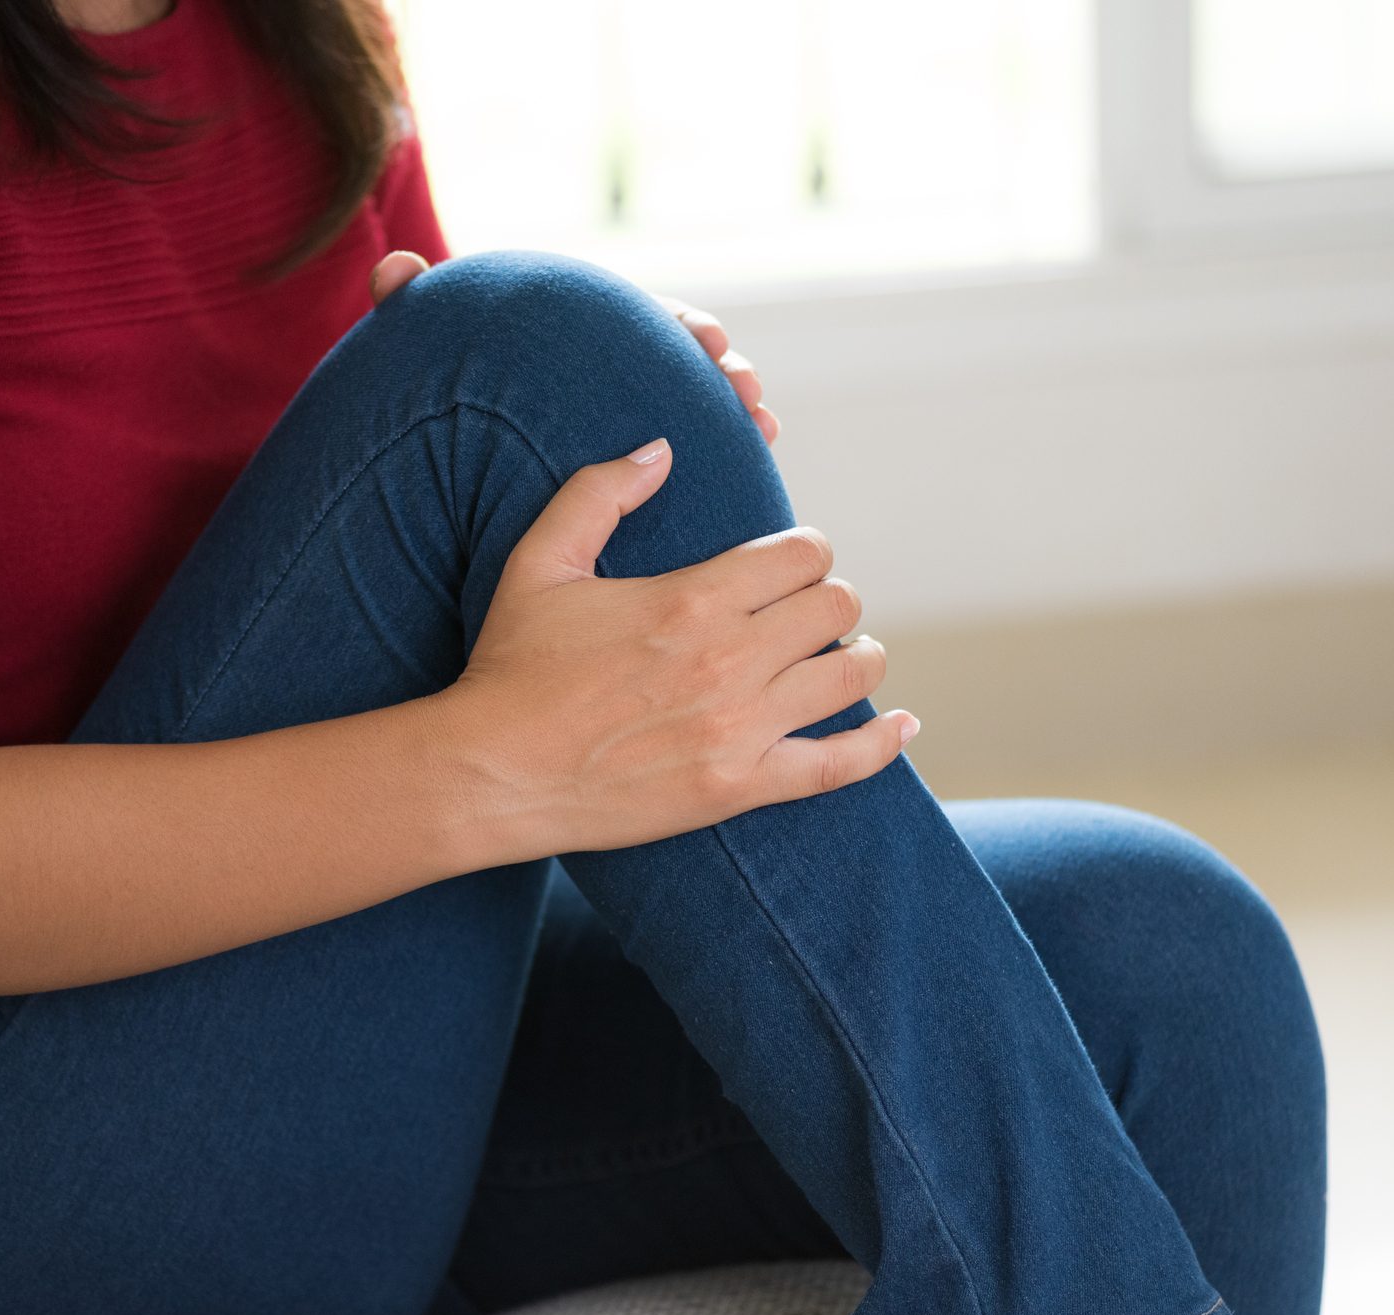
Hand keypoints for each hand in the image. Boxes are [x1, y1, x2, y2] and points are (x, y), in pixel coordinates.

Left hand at [367, 252, 779, 443]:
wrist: (440, 467)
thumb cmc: (437, 400)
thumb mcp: (423, 354)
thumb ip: (409, 307)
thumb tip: (396, 266)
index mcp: (582, 339)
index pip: (646, 320)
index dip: (684, 327)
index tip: (709, 337)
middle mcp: (616, 381)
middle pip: (688, 368)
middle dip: (727, 373)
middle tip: (747, 392)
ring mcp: (629, 429)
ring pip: (700, 416)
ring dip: (739, 419)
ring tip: (762, 430)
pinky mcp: (635, 480)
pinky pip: (688, 469)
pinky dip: (722, 468)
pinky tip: (746, 482)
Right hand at [440, 437, 915, 855]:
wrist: (492, 773)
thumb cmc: (511, 667)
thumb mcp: (540, 563)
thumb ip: (600, 493)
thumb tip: (660, 448)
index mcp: (692, 597)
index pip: (802, 554)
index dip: (805, 552)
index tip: (789, 564)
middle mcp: (730, 660)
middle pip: (836, 606)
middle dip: (827, 599)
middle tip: (805, 611)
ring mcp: (741, 728)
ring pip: (851, 673)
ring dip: (857, 656)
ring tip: (841, 655)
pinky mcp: (741, 786)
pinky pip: (839, 764)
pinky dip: (881, 743)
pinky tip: (901, 726)